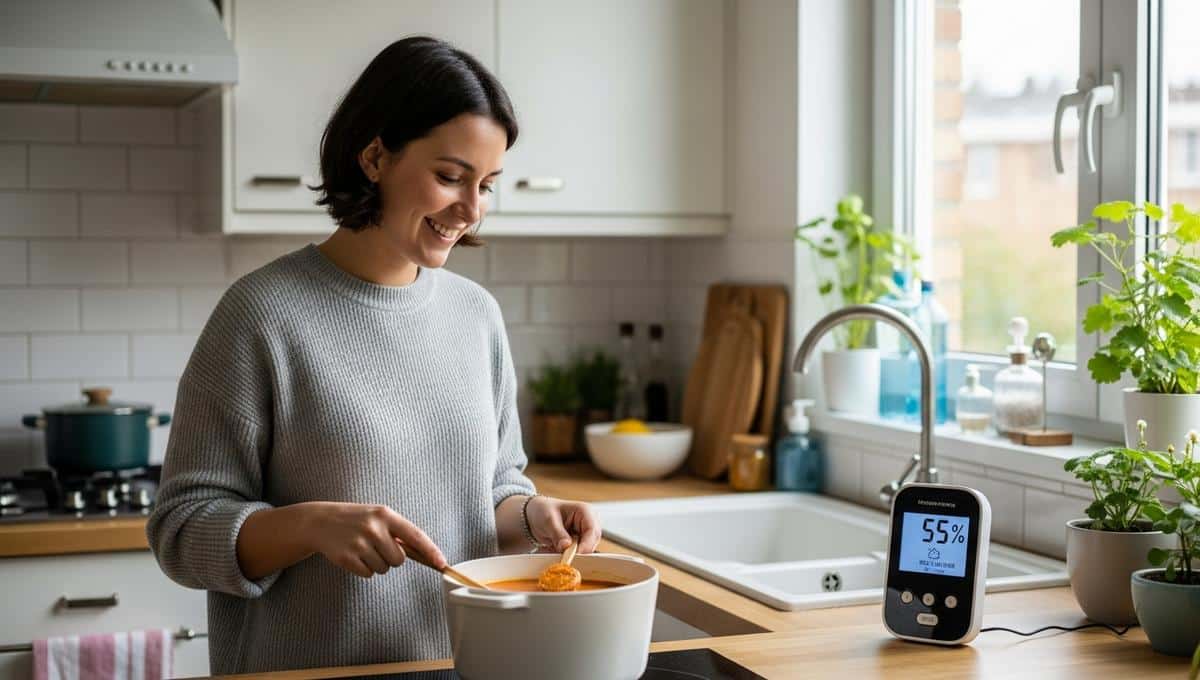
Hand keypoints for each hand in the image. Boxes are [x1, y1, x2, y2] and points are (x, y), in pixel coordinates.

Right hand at [303, 502, 445, 577]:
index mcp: (385, 514)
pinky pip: (368, 574)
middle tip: (376, 545)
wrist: (320, 521)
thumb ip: (399, 532)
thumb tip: (425, 554)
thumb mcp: (378, 516)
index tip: (442, 563)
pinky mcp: (346, 558)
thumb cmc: (356, 519)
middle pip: (399, 559)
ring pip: (384, 569)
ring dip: (376, 563)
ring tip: (362, 548)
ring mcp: (359, 543)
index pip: (415, 535)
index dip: (431, 551)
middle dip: (391, 557)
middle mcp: (373, 528)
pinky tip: (353, 555)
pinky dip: (363, 569)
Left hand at [523, 496, 601, 553]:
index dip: (587, 544)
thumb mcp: (548, 520)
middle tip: (565, 557)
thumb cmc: (543, 510)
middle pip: (592, 542)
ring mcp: (583, 534)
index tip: (576, 554)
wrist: (536, 515)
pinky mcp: (577, 544)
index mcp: (584, 511)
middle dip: (579, 551)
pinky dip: (566, 555)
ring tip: (555, 549)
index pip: (592, 530)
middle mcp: (587, 523)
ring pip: (585, 550)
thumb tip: (566, 546)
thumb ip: (558, 533)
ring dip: (571, 554)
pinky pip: (576, 554)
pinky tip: (554, 550)